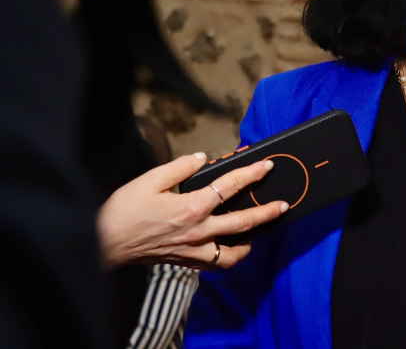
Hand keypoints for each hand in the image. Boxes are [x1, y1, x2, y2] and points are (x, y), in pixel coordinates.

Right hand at [97, 152, 288, 269]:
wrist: (103, 243)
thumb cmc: (123, 211)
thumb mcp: (150, 179)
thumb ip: (180, 167)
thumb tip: (202, 159)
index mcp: (192, 207)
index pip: (231, 186)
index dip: (251, 174)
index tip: (267, 166)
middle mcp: (198, 230)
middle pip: (243, 222)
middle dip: (267, 211)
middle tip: (284, 204)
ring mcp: (194, 250)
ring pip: (234, 251)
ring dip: (251, 240)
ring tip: (261, 231)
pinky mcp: (186, 261)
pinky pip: (216, 264)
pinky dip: (230, 257)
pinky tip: (233, 249)